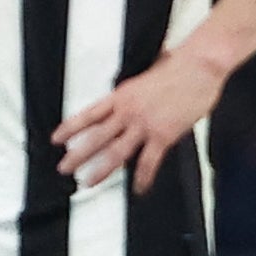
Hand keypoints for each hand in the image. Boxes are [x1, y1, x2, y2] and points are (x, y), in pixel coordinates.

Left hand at [54, 48, 226, 193]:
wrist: (198, 66)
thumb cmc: (177, 66)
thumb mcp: (145, 74)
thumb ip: (134, 90)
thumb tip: (129, 94)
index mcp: (121, 95)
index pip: (88, 114)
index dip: (70, 128)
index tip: (56, 139)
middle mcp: (127, 111)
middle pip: (96, 137)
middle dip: (77, 155)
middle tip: (64, 168)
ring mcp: (144, 124)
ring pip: (115, 152)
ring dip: (100, 170)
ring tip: (88, 182)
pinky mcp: (163, 135)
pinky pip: (149, 162)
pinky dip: (143, 178)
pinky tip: (139, 188)